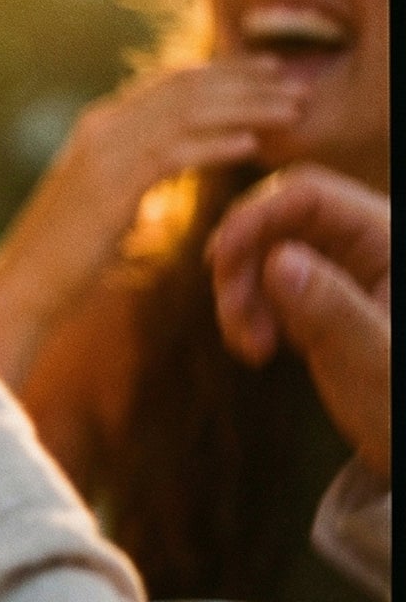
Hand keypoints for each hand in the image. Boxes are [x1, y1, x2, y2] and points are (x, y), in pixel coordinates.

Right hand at [0, 58, 304, 388]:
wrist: (21, 289)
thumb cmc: (63, 257)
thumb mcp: (102, 201)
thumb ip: (134, 174)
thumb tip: (167, 168)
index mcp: (97, 126)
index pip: (170, 82)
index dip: (224, 72)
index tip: (269, 73)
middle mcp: (100, 127)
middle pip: (186, 87)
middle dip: (246, 81)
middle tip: (294, 82)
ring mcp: (103, 153)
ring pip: (188, 113)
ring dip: (246, 107)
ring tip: (291, 108)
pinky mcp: (111, 185)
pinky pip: (175, 152)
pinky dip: (217, 144)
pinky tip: (252, 144)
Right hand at [208, 165, 390, 480]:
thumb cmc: (403, 406)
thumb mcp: (371, 360)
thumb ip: (331, 309)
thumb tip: (279, 262)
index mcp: (390, 238)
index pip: (309, 195)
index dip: (254, 216)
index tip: (214, 262)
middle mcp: (366, 243)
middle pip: (276, 218)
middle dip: (240, 265)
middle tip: (238, 328)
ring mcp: (341, 268)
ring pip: (262, 251)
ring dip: (238, 295)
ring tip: (252, 350)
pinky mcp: (319, 295)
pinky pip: (264, 284)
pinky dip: (247, 312)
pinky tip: (258, 350)